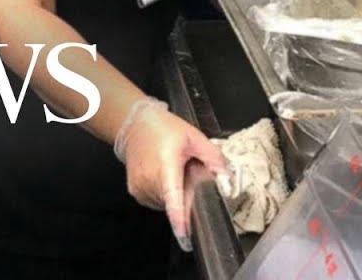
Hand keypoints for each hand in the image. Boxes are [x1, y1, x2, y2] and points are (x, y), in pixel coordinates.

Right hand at [115, 98, 228, 251]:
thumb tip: (226, 180)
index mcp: (166, 166)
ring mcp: (140, 188)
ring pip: (165, 204)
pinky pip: (156, 201)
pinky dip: (164, 194)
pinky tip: (164, 176)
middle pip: (175, 202)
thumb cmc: (163, 129)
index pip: (173, 198)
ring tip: (174, 171)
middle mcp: (149, 180)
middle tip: (189, 174)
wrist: (134, 125)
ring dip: (175, 195)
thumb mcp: (194, 137)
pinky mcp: (135, 192)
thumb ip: (213, 158)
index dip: (179, 219)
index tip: (185, 237)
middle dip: (187, 195)